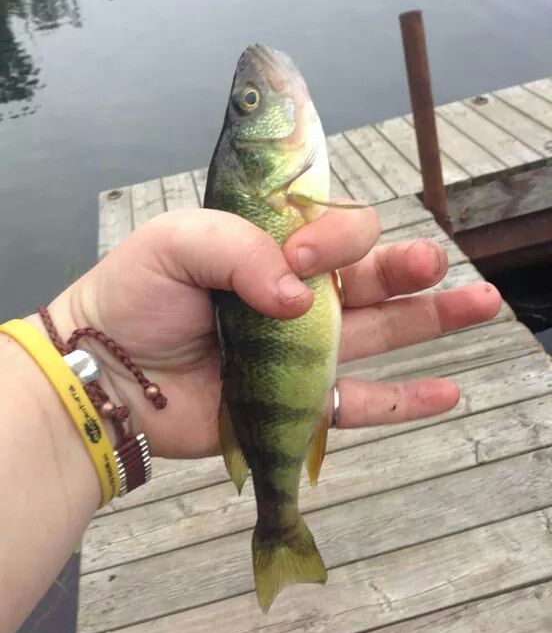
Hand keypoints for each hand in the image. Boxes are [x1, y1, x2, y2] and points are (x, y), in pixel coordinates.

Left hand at [46, 206, 501, 458]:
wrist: (109, 371)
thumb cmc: (135, 295)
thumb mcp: (177, 243)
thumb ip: (241, 248)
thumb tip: (300, 299)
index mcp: (273, 244)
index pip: (332, 229)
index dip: (335, 236)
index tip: (301, 256)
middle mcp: (298, 293)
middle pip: (371, 274)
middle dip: (408, 266)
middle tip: (431, 263)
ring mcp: (304, 348)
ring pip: (382, 330)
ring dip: (432, 318)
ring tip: (480, 304)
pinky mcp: (299, 400)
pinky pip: (362, 402)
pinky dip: (406, 399)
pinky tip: (449, 390)